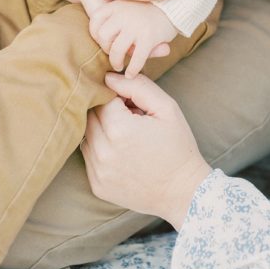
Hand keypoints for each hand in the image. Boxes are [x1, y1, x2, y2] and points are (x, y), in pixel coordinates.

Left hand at [83, 73, 210, 227]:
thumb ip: (137, 86)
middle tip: (130, 117)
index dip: (118, 96)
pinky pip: (89, 157)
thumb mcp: (166, 108)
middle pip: (90, 115)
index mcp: (120, 129)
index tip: (134, 105)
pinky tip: (122, 152)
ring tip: (126, 135)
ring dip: (101, 129)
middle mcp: (103, 152)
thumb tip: (108, 77)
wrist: (183, 192)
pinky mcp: (97, 185)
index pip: (103, 98)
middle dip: (107, 110)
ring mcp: (98, 172)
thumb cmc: (178, 147)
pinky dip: (100, 149)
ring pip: (86, 135)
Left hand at [89, 0, 177, 76]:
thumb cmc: (149, 11)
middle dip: (106, 48)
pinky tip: (132, 73)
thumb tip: (102, 43)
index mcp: (117, 4)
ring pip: (116, 50)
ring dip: (116, 62)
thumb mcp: (129, 9)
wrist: (175, 6)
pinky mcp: (149, 37)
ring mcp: (136, 25)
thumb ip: (116, 25)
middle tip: (114, 54)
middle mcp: (124, 13)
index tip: (105, 42)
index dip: (96, 35)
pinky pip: (136, 59)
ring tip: (119, 66)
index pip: (95, 21)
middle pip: (102, 36)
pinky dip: (132, 69)